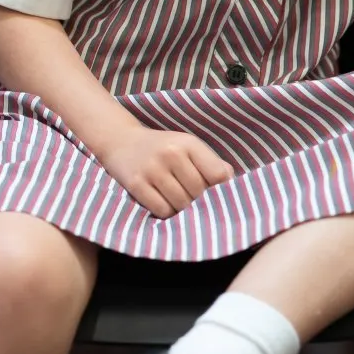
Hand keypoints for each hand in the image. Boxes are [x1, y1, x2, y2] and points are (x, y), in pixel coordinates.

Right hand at [97, 127, 234, 217]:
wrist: (121, 141)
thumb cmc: (163, 148)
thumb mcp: (188, 146)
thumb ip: (211, 163)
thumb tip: (232, 184)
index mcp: (188, 143)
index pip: (217, 175)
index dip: (218, 189)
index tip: (214, 194)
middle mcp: (171, 154)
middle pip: (198, 193)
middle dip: (198, 201)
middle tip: (191, 199)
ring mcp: (152, 169)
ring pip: (181, 205)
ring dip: (182, 209)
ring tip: (177, 200)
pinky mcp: (136, 184)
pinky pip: (162, 210)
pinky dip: (166, 212)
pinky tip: (163, 202)